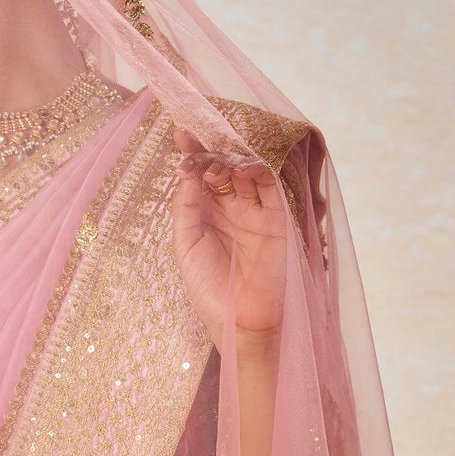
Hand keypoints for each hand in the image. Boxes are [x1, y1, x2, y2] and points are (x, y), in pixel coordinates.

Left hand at [170, 130, 287, 351]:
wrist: (239, 321)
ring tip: (215, 165)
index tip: (179, 135)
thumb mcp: (186, 244)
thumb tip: (186, 170)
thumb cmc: (208, 288)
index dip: (191, 154)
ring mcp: (252, 210)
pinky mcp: (275, 217)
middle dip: (209, 150)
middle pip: (221, 166)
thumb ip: (186, 206)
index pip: (199, 175)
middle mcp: (229, 207)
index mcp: (205, 213)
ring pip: (243, 170)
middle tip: (196, 144)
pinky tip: (242, 169)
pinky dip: (256, 171)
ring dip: (229, 160)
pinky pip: (268, 186)